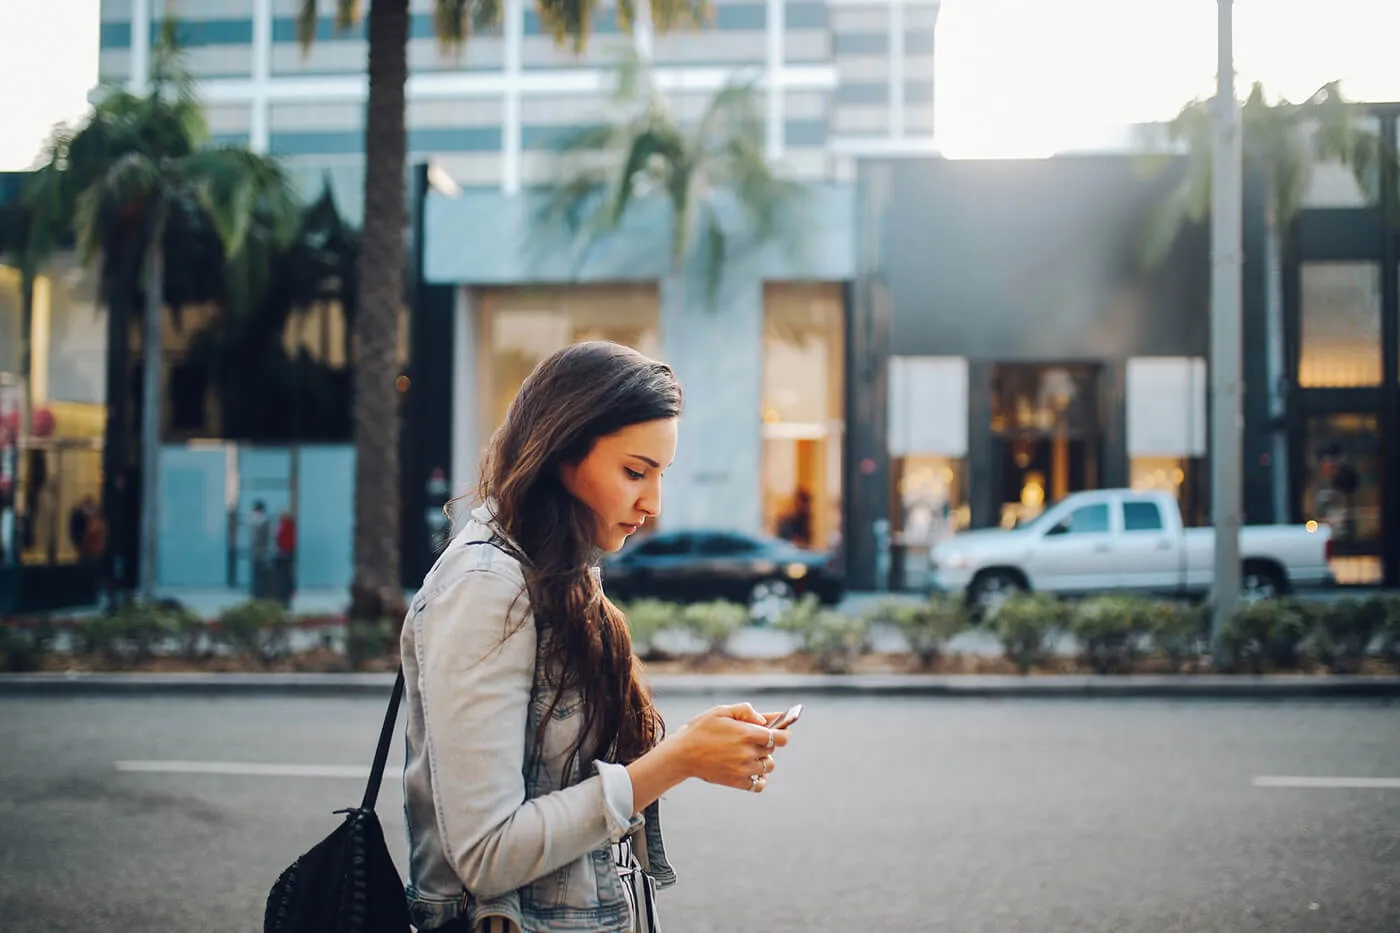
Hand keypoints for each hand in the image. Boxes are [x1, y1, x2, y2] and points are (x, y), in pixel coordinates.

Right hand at [669, 703, 789, 792]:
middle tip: (753, 739)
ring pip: (768, 766)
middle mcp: (748, 753)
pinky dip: (760, 778)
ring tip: (749, 753)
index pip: (780, 737)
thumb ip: (746, 711)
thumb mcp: (721, 711)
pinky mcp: (737, 782)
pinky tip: (754, 770)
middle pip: (773, 751)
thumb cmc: (701, 729)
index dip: (783, 733)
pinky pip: (759, 784)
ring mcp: (744, 770)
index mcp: (747, 734)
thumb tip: (765, 719)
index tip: (781, 731)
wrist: (682, 754)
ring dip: (763, 759)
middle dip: (767, 744)